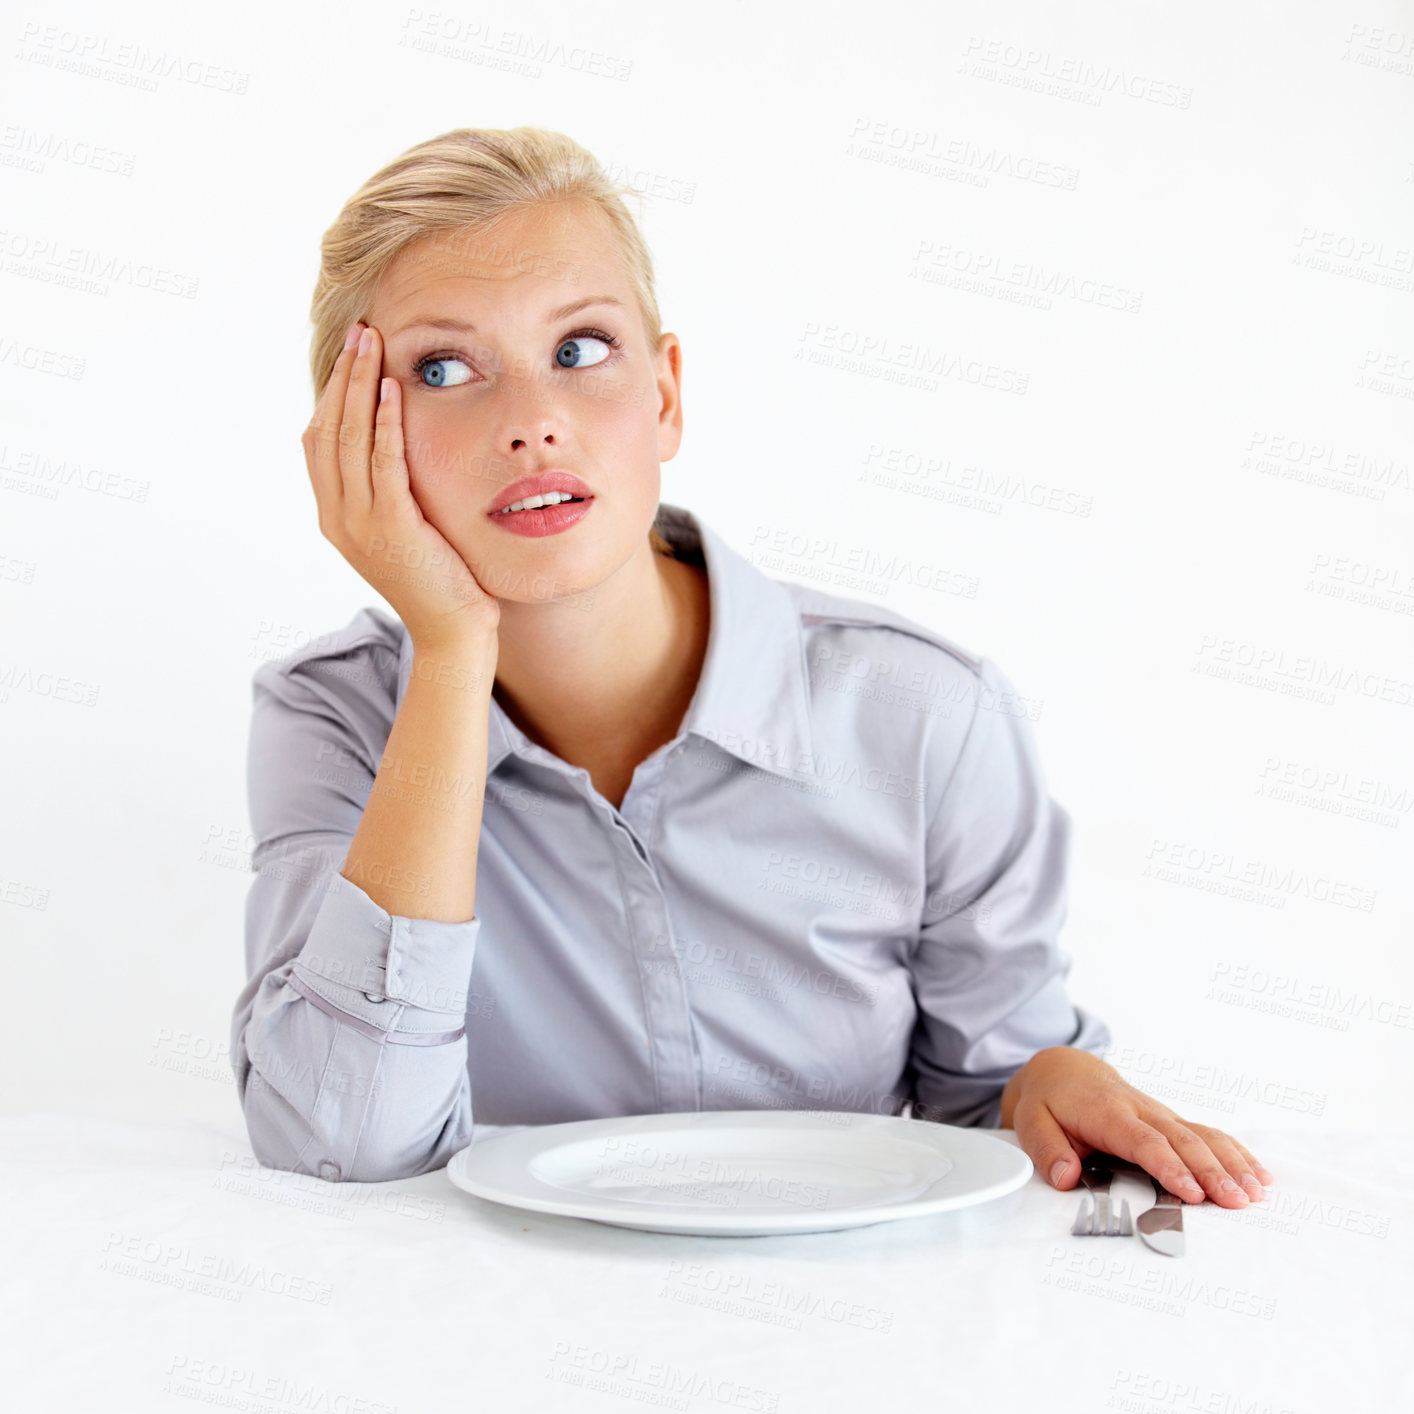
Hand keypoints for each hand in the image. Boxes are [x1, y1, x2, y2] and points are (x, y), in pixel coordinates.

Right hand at [302, 320, 500, 651]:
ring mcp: (360, 524)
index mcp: (335, 517)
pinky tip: (392, 389)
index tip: (349, 354)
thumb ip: (391, 493)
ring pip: (348, 438)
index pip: (318, 443)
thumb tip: (398, 447)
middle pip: (326, 430)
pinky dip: (383, 422)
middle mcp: (338, 518)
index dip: (330, 394)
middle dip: (341, 376)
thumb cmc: (441, 580)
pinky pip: (382, 463)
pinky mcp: (393, 528)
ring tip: (372, 342)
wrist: (453, 631)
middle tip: (358, 331)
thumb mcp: (406, 530)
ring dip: (358, 384)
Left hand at [1002, 1046, 1274, 1207]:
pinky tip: (1260, 1174)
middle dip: (1212, 1171)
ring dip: (1231, 1163)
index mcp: (1107, 1112)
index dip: (1169, 1165)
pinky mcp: (1170, 1121)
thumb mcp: (1031, 1120)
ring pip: (1202, 1135)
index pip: (1142, 1140)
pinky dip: (1235, 1152)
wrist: (1064, 1070)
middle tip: (1238, 1202)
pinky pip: (1207, 1134)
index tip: (1192, 1191)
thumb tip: (1065, 1176)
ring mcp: (1160, 1115)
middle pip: (1182, 1140)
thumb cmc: (1049, 1100)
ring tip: (1257, 1193)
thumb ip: (1046, 1148)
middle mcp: (1141, 1111)